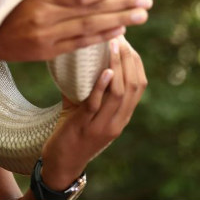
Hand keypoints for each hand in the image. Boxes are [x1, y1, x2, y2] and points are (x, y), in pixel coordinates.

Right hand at [0, 0, 152, 61]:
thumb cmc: (7, 5)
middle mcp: (45, 18)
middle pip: (91, 12)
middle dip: (121, 6)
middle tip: (147, 2)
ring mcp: (47, 37)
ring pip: (89, 28)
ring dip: (118, 22)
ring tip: (141, 16)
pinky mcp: (47, 51)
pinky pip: (80, 43)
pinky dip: (101, 37)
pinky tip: (119, 31)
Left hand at [39, 36, 147, 189]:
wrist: (60, 161)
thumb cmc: (71, 130)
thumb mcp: (82, 106)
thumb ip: (83, 85)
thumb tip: (73, 53)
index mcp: (122, 114)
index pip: (139, 84)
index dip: (135, 61)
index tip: (126, 41)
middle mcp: (118, 120)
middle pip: (134, 86)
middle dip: (129, 59)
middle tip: (120, 37)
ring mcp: (104, 125)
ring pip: (120, 94)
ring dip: (117, 67)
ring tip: (113, 46)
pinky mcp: (86, 127)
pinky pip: (97, 105)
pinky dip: (102, 87)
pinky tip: (104, 71)